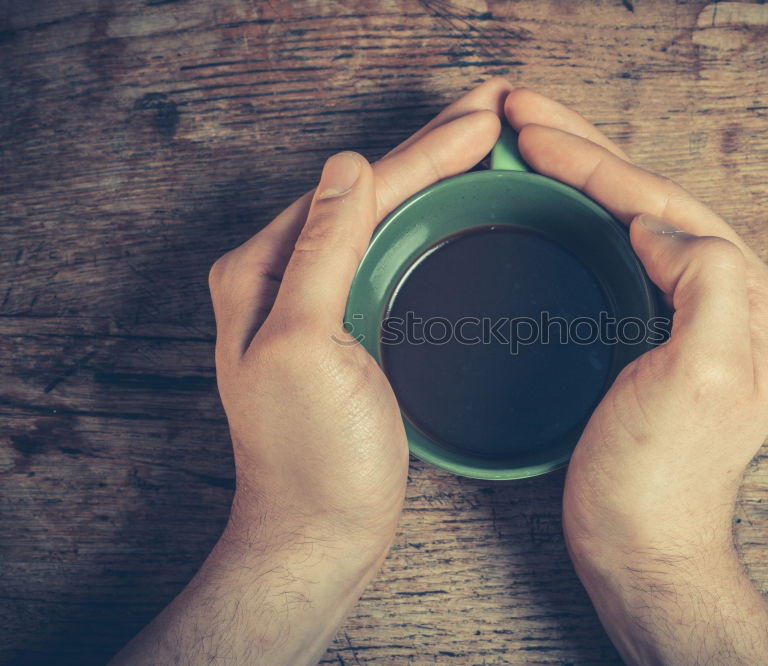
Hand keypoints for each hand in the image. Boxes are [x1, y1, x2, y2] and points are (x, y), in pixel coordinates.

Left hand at [208, 78, 508, 554]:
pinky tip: (456, 212)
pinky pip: (393, 256)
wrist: (319, 533)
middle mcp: (285, 275)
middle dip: (433, 151)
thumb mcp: (304, 344)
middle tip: (493, 113)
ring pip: (385, 219)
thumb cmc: (310, 457)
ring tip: (483, 146)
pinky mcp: (351, 328)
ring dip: (435, 179)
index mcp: (263, 269)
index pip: (355, 189)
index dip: (423, 151)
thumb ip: (321, 252)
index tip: (483, 121)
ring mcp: (318, 301)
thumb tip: (349, 166)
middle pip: (370, 194)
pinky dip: (430, 225)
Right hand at [505, 89, 767, 665]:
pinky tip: (552, 202)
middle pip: (649, 199)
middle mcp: (729, 300)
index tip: (532, 130)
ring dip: (579, 172)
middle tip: (522, 114)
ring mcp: (689, 317)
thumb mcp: (704, 379)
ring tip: (530, 139)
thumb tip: (656, 227)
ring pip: (631, 218)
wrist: (639, 546)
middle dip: (583, 150)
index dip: (595, 161)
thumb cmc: (662, 479)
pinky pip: (616, 253)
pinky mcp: (652, 335)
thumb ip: (709, 283)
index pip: (665, 204)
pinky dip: (579, 217)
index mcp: (748, 301)